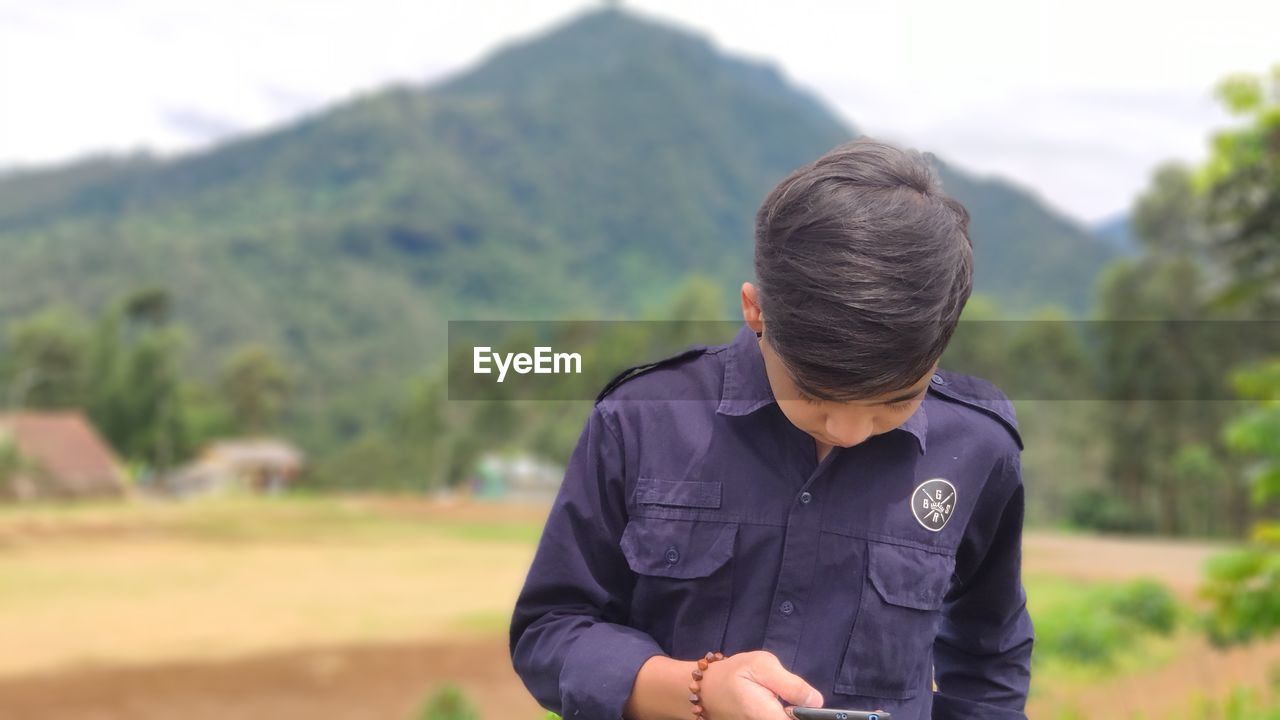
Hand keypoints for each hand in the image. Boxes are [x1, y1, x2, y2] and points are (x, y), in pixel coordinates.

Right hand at [699, 650, 823, 719]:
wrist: (705, 690)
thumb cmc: (733, 674)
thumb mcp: (762, 666)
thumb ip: (792, 685)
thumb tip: (817, 701)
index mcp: (767, 717)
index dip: (810, 715)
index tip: (810, 707)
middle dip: (798, 713)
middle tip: (792, 700)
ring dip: (788, 713)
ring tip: (778, 702)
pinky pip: (773, 719)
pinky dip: (777, 714)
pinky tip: (772, 707)